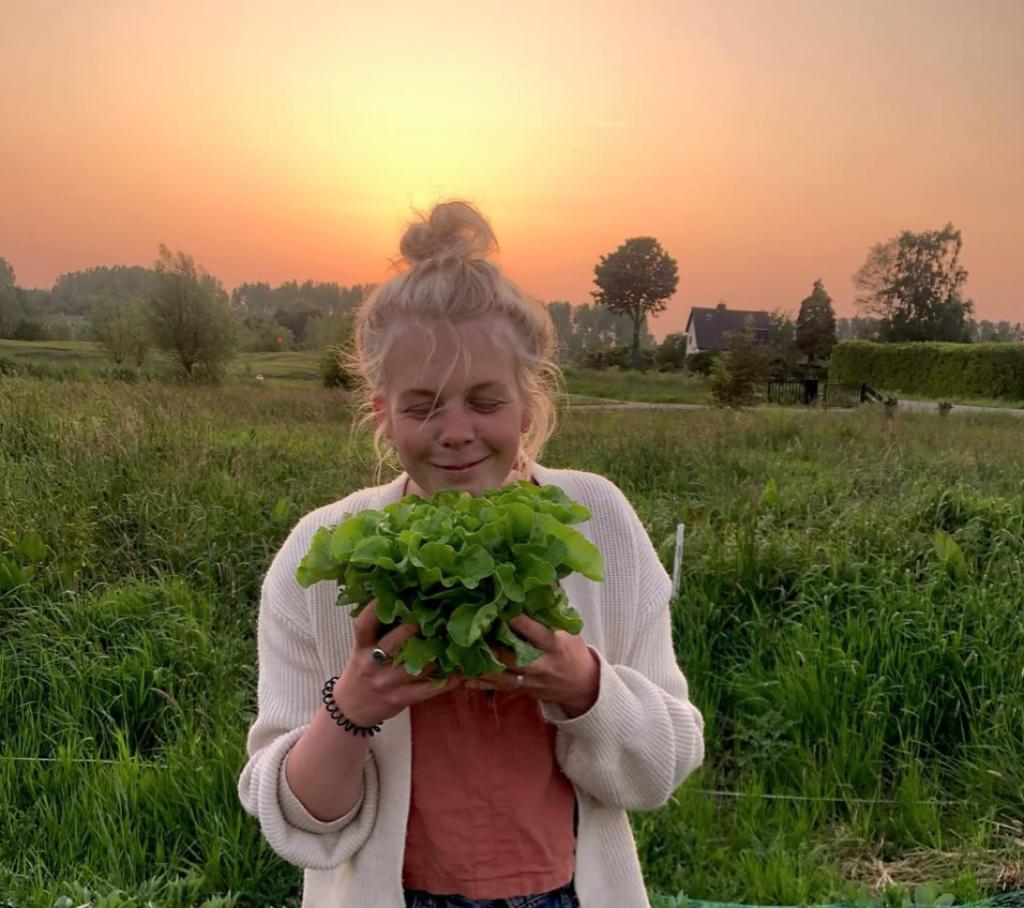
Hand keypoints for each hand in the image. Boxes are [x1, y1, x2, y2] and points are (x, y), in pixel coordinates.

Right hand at [332, 600, 462, 726]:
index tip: (392, 594)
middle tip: (438, 612)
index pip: (364, 626)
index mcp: (362, 648)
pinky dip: (446, 680)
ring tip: (455, 638)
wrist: (351, 708)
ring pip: (419, 663)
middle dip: (418, 626)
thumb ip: (378, 631)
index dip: (375, 609)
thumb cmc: (361, 671)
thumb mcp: (361, 649)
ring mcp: (387, 682)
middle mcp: (373, 664)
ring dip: (439, 651)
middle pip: (397, 640)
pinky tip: (459, 672)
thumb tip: (400, 601)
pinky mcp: (401, 698)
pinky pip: (428, 688)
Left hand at [465, 614, 599, 717]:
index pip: (538, 633)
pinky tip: (462, 679)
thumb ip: (553, 606)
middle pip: (516, 657)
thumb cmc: (572, 649)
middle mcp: (542, 664)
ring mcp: (530, 680)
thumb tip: (541, 577)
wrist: (581, 685)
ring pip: (503, 675)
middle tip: (472, 632)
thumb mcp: (569, 628)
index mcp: (555, 644)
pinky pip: (497, 688)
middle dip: (495, 646)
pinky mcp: (521, 690)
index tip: (503, 607)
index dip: (520, 622)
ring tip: (459, 657)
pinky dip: (480, 684)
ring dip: (482, 666)